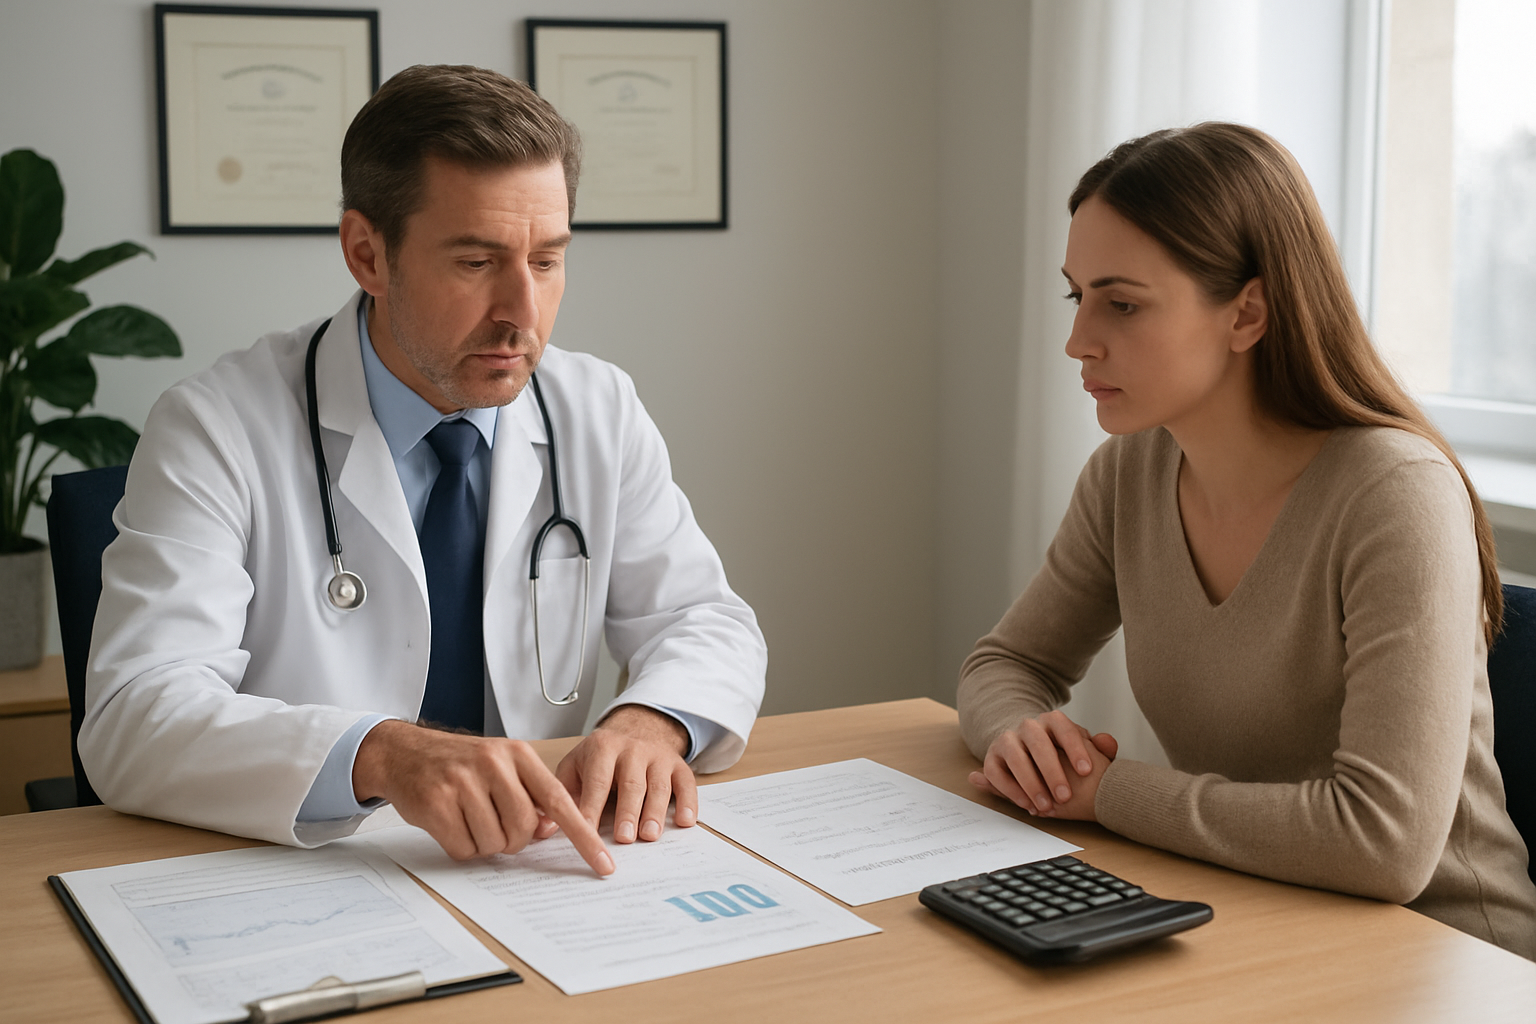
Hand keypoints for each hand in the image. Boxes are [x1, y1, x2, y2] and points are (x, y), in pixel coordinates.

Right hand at [352, 720, 613, 873]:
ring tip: (468, 818)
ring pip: (494, 843)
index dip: (583, 835)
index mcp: (517, 755)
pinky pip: (464, 849)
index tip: (603, 862)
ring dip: (484, 843)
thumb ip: (529, 792)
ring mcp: (463, 783)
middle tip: (492, 822)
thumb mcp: (500, 764)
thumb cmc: (460, 764)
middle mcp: (493, 764)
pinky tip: (450, 823)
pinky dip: (461, 847)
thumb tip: (551, 830)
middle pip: (524, 830)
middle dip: (512, 839)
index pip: (559, 801)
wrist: (404, 752)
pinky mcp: (437, 804)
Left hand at [542, 705, 695, 845]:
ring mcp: (658, 756)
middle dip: (628, 811)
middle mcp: (632, 749)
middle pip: (631, 783)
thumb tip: (545, 829)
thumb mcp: (575, 766)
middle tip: (624, 838)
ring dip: (655, 811)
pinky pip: (686, 783)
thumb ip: (562, 795)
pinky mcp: (678, 765)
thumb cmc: (600, 758)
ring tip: (649, 835)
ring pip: (659, 785)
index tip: (585, 834)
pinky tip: (684, 821)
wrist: (635, 729)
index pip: (597, 781)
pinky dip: (688, 802)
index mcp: (602, 748)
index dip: (591, 809)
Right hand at [968, 710, 1117, 820]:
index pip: (1064, 728)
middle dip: (1051, 771)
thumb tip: (1109, 743)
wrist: (1027, 746)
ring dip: (1030, 783)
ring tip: (1045, 806)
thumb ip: (1098, 747)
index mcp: (1052, 721)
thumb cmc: (1060, 752)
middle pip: (1038, 742)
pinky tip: (1026, 804)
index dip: (1075, 749)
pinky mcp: (992, 757)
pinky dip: (1009, 789)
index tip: (1087, 771)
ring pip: (1015, 757)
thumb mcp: (1081, 747)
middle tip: (1065, 797)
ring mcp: (1007, 740)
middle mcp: (1028, 726)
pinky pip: (995, 772)